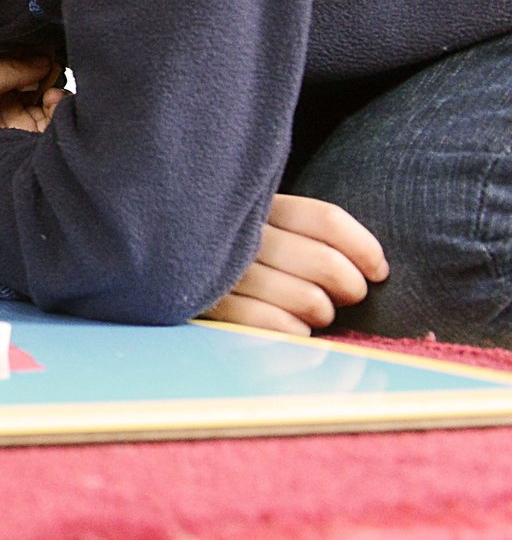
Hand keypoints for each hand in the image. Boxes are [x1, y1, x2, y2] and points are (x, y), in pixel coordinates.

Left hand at [0, 55, 62, 197]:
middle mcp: (5, 108)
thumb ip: (13, 66)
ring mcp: (17, 127)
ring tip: (50, 88)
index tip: (46, 47)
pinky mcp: (26, 144)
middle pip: (40, 88)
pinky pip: (54, 127)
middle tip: (51, 65)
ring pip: (51, 107)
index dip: (36, 58)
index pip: (22, 70)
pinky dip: (60, 111)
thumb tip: (43, 58)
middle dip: (50, 75)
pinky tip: (53, 100)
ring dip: (57, 93)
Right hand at [201, 194, 387, 334]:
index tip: (378, 271)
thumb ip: (309, 233)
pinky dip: (295, 333)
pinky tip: (292, 329)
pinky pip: (276, 326)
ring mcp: (223, 272)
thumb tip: (376, 269)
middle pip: (326, 263)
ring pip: (308, 300)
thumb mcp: (268, 226)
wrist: (162, 270)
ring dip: (322, 315)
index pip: (327, 220)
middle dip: (350, 288)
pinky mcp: (209, 307)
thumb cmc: (240, 254)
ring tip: (314, 315)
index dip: (364, 248)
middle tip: (345, 296)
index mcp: (260, 206)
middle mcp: (240, 234)